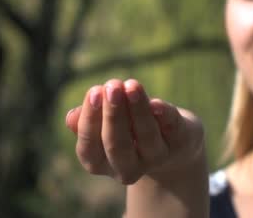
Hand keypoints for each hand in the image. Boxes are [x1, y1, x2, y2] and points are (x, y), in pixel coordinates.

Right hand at [65, 78, 204, 184]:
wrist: (172, 142)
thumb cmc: (128, 128)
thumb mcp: (104, 124)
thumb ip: (87, 121)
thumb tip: (70, 118)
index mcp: (102, 163)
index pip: (89, 147)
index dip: (90, 120)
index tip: (94, 92)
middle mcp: (128, 168)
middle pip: (117, 145)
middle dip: (114, 115)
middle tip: (112, 86)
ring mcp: (157, 157)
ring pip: (146, 136)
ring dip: (138, 110)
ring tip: (131, 85)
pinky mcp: (181, 141)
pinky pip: (172, 127)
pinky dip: (164, 115)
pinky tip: (157, 103)